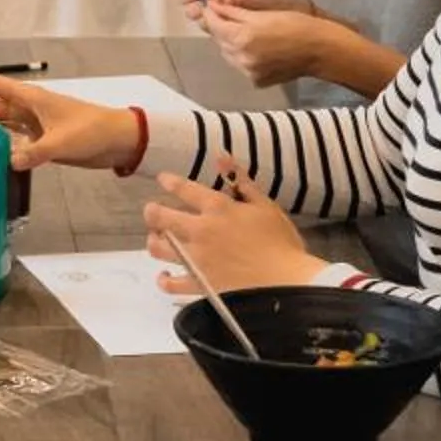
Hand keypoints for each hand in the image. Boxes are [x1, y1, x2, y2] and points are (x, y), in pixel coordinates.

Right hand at [0, 72, 132, 170]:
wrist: (120, 140)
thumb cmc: (94, 130)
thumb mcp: (63, 142)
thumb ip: (36, 152)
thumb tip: (9, 161)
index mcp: (31, 98)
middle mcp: (29, 109)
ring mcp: (34, 126)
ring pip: (0, 126)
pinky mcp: (41, 142)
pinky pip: (14, 143)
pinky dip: (1, 149)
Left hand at [146, 163, 319, 291]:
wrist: (287, 283)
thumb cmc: (281, 242)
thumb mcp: (266, 205)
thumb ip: (242, 181)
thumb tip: (221, 156)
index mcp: (218, 208)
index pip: (184, 189)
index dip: (170, 182)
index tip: (163, 180)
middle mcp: (200, 231)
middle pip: (161, 217)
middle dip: (152, 211)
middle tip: (152, 211)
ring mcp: (196, 259)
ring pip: (159, 248)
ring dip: (154, 241)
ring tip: (157, 239)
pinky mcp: (199, 285)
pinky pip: (170, 284)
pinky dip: (163, 279)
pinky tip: (164, 275)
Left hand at [198, 1, 336, 88]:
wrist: (319, 49)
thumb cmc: (295, 26)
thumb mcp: (261, 14)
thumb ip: (233, 12)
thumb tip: (213, 7)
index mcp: (242, 37)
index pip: (214, 25)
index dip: (211, 14)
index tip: (211, 7)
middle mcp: (242, 57)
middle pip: (219, 41)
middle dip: (222, 29)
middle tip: (230, 18)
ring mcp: (249, 72)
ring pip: (228, 55)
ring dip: (231, 44)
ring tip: (247, 34)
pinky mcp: (257, 81)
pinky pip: (241, 66)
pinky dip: (243, 57)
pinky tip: (257, 49)